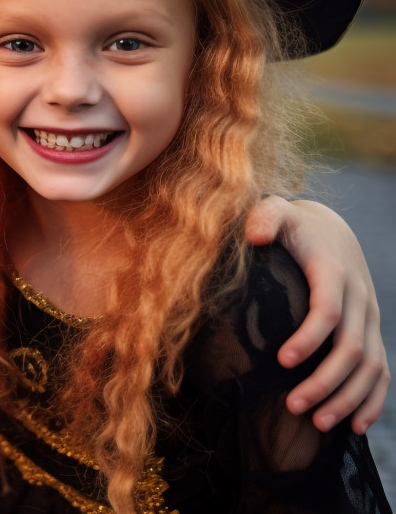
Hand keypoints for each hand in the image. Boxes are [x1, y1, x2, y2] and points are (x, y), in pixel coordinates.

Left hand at [244, 196, 389, 433]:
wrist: (328, 230)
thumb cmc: (292, 226)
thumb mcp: (276, 211)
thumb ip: (264, 217)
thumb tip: (257, 236)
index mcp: (333, 273)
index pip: (327, 311)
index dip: (308, 338)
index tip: (281, 361)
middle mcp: (358, 299)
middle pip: (351, 349)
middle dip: (324, 381)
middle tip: (292, 407)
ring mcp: (369, 320)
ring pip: (370, 368)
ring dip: (347, 399)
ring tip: (316, 424)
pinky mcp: (370, 334)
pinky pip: (381, 374)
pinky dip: (371, 401)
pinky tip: (355, 427)